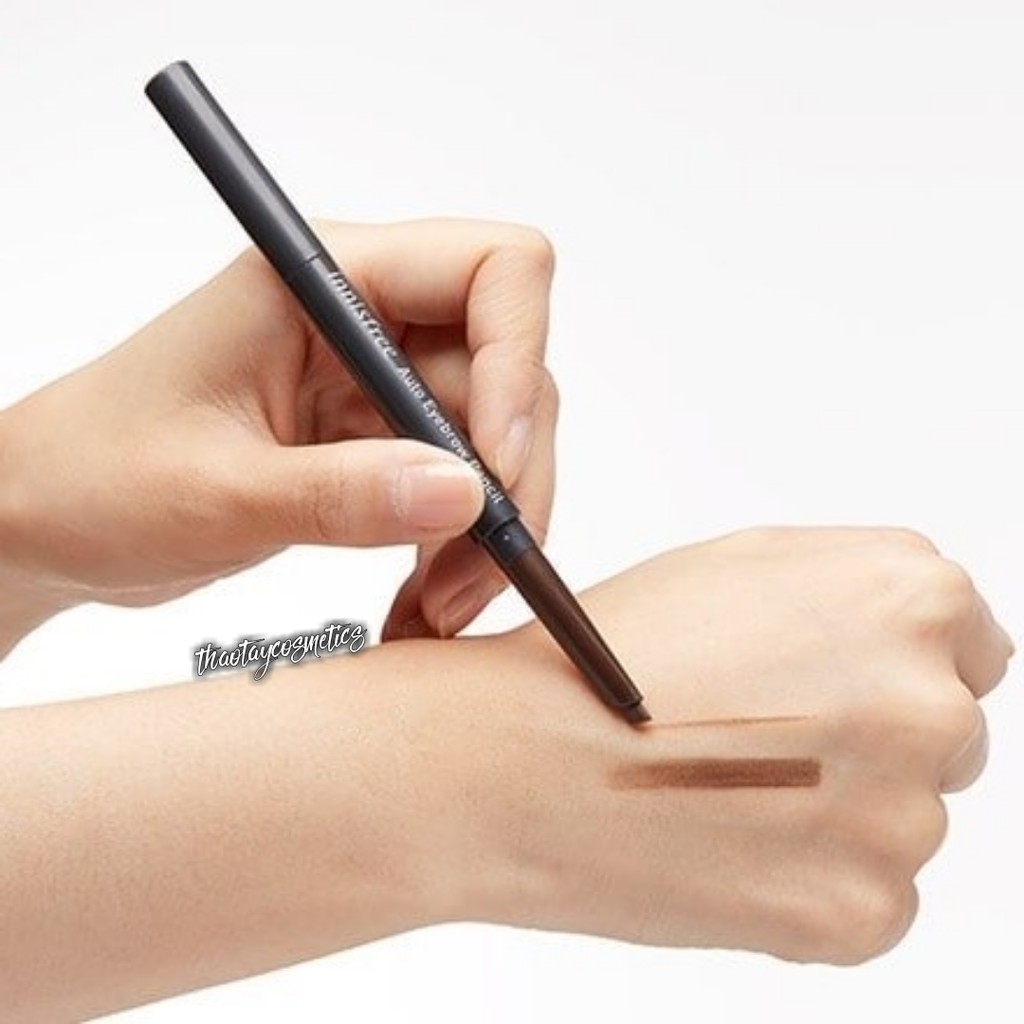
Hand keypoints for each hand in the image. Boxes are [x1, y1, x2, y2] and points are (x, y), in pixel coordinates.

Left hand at [0, 219, 556, 648]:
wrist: (53, 521)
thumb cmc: (95, 476)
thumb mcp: (216, 492)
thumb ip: (342, 493)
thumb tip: (468, 495)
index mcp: (320, 279)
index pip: (492, 269)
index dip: (518, 361)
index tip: (494, 466)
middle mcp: (362, 318)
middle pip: (509, 372)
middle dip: (507, 481)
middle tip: (477, 572)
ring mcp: (374, 381)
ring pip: (491, 443)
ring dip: (485, 533)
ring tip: (436, 607)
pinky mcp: (374, 439)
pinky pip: (456, 487)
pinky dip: (455, 550)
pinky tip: (420, 601)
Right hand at [435, 527, 1011, 962]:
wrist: (517, 760)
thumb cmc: (608, 656)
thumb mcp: (738, 567)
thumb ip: (849, 589)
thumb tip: (907, 640)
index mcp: (905, 597)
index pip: (968, 643)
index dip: (894, 665)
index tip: (843, 687)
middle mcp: (927, 702)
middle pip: (944, 732)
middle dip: (869, 740)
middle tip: (766, 746)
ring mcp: (902, 815)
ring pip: (900, 818)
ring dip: (833, 814)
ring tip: (725, 794)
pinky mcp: (863, 909)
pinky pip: (868, 896)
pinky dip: (808, 880)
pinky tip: (726, 847)